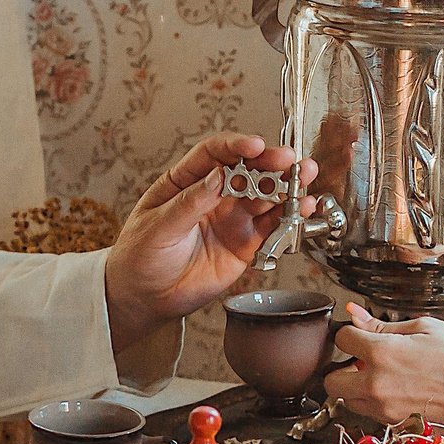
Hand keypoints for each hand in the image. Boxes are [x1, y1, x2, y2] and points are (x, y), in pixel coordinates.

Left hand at [103, 133, 314, 348]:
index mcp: (186, 181)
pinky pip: (271, 226)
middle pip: (247, 170)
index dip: (236, 146)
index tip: (254, 146)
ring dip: (286, 185)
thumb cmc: (140, 256)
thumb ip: (189, 203)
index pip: (214, 154)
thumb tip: (217, 176)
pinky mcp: (245, 243)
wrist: (145, 298)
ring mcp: (231, 218)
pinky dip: (289, 217)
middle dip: (269, 162)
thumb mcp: (157, 226)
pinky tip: (303, 208)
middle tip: (288, 160)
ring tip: (304, 178)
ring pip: (265, 195)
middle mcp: (214, 194)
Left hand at [324, 305, 443, 430]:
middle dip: (342, 368)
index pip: (342, 339)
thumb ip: (383, 325)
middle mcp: (375, 385)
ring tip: (384, 376)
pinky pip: (369, 413)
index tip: (362, 333)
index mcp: (381, 354)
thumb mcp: (425, 328)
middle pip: (331, 381)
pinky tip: (397, 390)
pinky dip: (374, 402)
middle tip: (363, 360)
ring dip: (356, 388)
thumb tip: (355, 314)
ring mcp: (384, 409)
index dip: (351, 333)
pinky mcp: (395, 424)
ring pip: (348, 400)